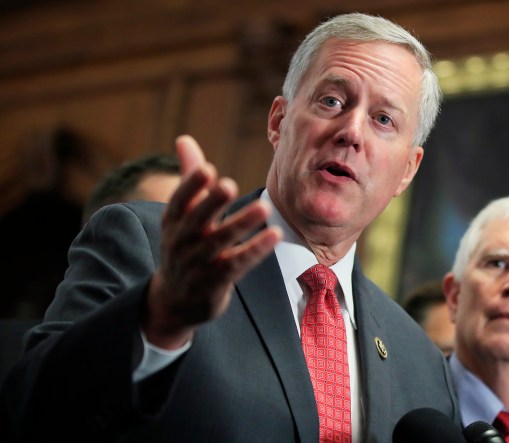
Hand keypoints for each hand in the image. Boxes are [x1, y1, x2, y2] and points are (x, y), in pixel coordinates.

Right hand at [143, 135, 282, 348]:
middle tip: (229, 184)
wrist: (175, 301)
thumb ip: (189, 178)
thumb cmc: (184, 246)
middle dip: (212, 203)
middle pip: (196, 221)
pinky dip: (256, 249)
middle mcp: (182, 242)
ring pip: (220, 242)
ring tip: (263, 206)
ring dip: (242, 224)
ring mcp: (197, 264)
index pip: (178, 201)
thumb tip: (184, 138)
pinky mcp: (215, 281)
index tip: (206, 169)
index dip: (190, 186)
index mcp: (173, 222)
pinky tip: (275, 234)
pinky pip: (238, 264)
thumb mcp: (182, 215)